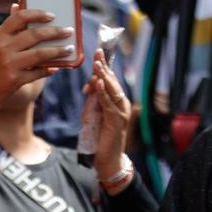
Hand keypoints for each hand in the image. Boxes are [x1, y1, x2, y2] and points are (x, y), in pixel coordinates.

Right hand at [0, 6, 72, 128]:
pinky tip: (57, 67)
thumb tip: (17, 6)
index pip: (20, 17)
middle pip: (35, 35)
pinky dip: (48, 70)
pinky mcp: (14, 80)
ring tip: (69, 49)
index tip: (52, 15)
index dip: (38, 14)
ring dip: (58, 51)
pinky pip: (37, 72)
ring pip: (40, 54)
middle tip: (68, 31)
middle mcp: (3, 48)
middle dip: (55, 32)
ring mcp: (9, 64)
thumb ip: (8, 28)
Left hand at [84, 48, 131, 179]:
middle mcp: (122, 104)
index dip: (104, 66)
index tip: (98, 52)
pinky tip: (98, 83)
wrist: (107, 159)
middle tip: (97, 52)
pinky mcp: (116, 121)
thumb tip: (90, 86)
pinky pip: (108, 103)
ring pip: (112, 90)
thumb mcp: (93, 115)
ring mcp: (121, 112)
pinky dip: (103, 92)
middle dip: (104, 66)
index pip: (110, 80)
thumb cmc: (100, 138)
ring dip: (104, 76)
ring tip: (97, 64)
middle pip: (112, 81)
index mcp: (117, 101)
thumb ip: (93, 101)